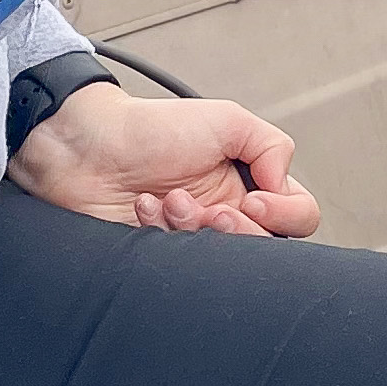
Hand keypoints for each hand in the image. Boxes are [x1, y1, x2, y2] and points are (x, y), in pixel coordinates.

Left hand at [10, 85, 322, 236]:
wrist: (88, 146)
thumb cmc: (153, 129)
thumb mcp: (227, 119)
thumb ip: (273, 146)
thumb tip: (283, 186)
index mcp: (250, 186)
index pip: (298, 217)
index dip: (284, 215)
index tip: (254, 198)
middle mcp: (228, 215)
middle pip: (265, 249)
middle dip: (237, 231)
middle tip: (214, 214)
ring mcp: (194, 240)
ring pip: (222, 262)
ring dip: (195, 229)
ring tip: (171, 201)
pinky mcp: (161, 257)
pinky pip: (179, 267)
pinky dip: (161, 232)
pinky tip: (144, 206)